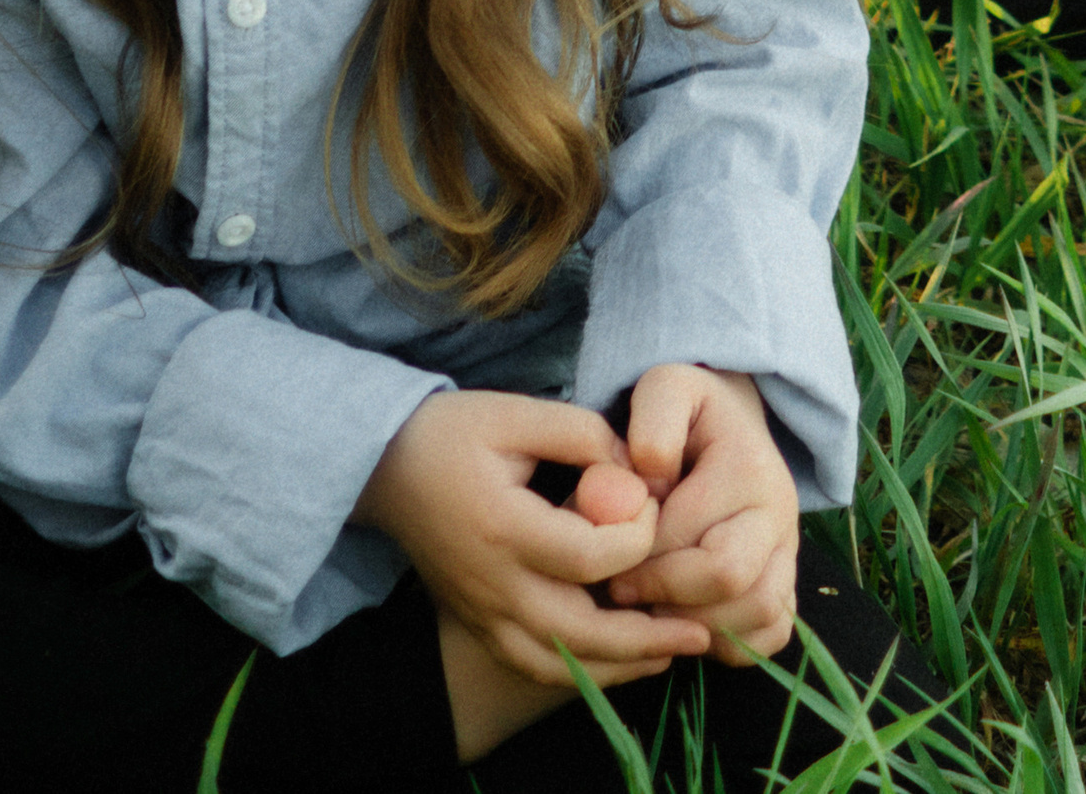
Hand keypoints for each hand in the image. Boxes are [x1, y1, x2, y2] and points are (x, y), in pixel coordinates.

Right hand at [355, 387, 708, 711]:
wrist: (385, 469)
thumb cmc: (454, 433)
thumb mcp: (517, 413)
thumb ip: (582, 435)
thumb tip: (637, 469)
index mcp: (505, 529)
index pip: (588, 556)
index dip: (635, 537)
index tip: (655, 505)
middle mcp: (495, 585)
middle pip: (579, 633)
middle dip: (645, 638)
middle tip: (700, 632)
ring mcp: (484, 613)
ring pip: (558, 661)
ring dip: (619, 666)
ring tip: (672, 654)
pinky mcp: (480, 623)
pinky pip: (533, 665)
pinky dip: (579, 672)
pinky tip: (618, 662)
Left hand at [597, 363, 798, 665]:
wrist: (726, 427)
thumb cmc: (684, 417)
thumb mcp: (664, 391)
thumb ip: (653, 420)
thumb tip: (650, 473)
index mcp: (750, 468)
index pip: (696, 537)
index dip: (642, 561)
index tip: (605, 556)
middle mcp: (780, 514)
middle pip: (733, 581)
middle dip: (667, 594)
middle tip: (623, 587)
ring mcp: (788, 553)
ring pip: (759, 616)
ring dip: (695, 622)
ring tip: (653, 602)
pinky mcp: (785, 584)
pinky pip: (770, 635)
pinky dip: (729, 641)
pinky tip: (687, 618)